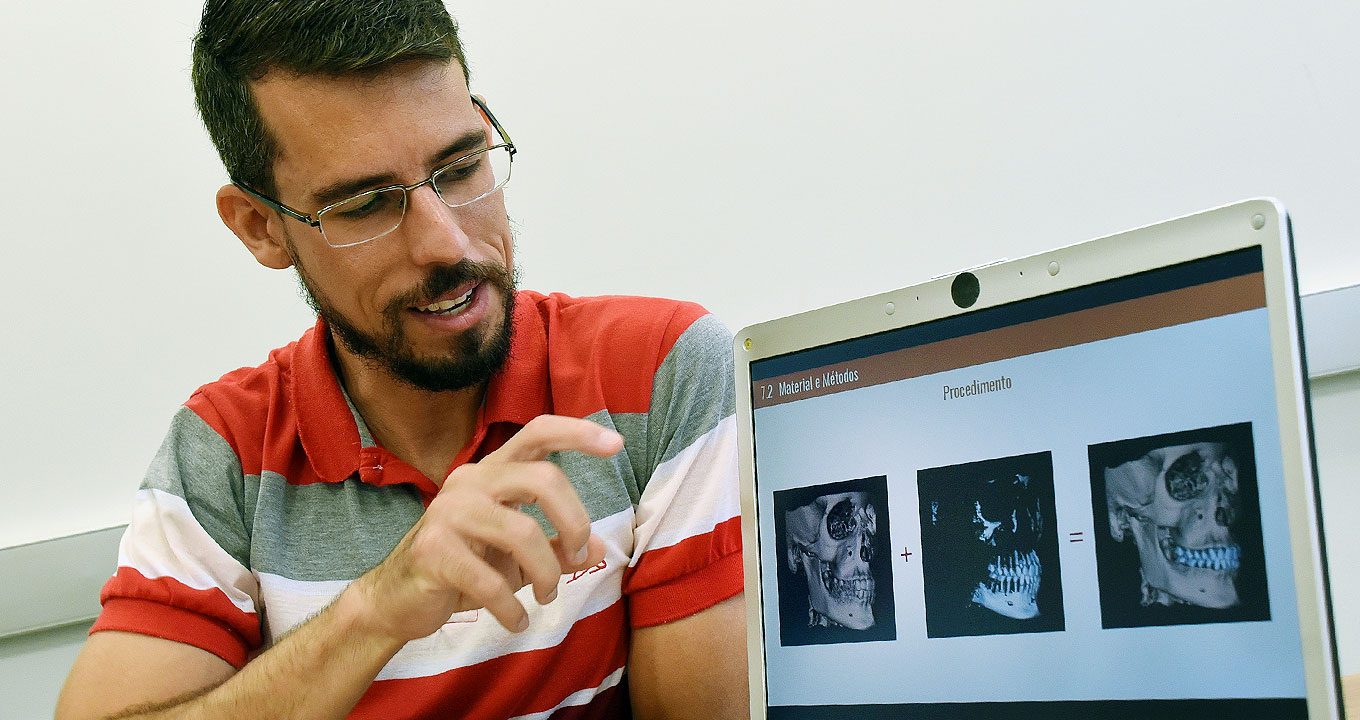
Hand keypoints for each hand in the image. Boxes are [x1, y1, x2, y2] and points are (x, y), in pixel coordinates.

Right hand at [352, 415, 621, 639]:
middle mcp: (470, 482)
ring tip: (544, 598)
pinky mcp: (432, 550)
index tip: (614, 444)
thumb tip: (600, 547)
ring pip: (523, 532)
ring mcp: (448, 513)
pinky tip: (515, 622)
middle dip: (574, 522)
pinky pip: (491, 579)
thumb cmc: (461, 571)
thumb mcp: (516, 560)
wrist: (394, 602)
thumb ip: (556, 548)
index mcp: (491, 473)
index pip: (536, 434)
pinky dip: (512, 609)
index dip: (577, 433)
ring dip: (546, 574)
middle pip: (543, 479)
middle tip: (576, 557)